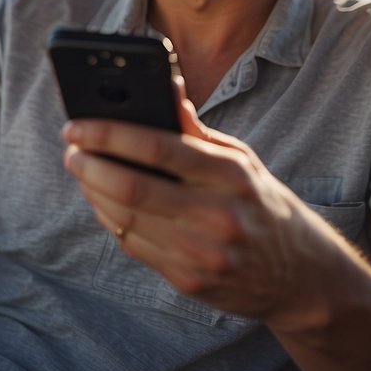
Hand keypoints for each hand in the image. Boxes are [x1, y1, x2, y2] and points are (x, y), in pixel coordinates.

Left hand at [62, 78, 323, 327]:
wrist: (300, 276)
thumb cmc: (263, 204)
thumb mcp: (242, 160)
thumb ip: (198, 130)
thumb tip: (165, 89)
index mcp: (231, 175)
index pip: (158, 147)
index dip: (109, 134)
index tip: (78, 126)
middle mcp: (217, 215)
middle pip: (133, 187)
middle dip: (90, 165)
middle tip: (71, 149)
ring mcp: (202, 253)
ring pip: (126, 220)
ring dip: (93, 192)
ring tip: (82, 170)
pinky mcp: (190, 282)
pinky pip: (134, 247)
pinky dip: (110, 220)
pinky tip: (101, 201)